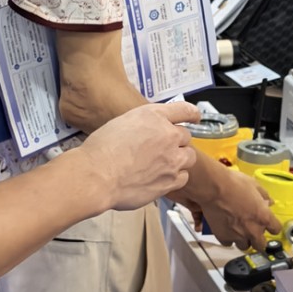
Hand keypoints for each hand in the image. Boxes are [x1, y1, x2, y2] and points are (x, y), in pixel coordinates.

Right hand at [81, 100, 199, 210]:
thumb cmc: (101, 149)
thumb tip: (149, 132)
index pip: (184, 110)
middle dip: (177, 141)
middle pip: (186, 136)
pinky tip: (162, 177)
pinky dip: (176, 177)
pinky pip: (183, 177)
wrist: (97, 175)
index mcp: (154, 116)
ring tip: (163, 164)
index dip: (192, 114)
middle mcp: (167, 135)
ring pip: (189, 157)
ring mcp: (172, 159)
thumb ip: (142, 124)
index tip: (195, 117)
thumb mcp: (122, 122)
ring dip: (180, 159)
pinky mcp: (170, 181)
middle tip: (162, 148)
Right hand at [197, 164, 273, 249]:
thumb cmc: (233, 184)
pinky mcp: (223, 237)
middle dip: (259, 240)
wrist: (213, 188)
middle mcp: (253, 230)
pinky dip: (228, 239)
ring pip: (245, 247)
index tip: (269, 226)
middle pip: (261, 245)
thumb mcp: (254, 185)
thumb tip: (268, 201)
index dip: (272, 227)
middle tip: (254, 232)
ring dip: (243, 240)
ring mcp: (238, 236)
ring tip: (239, 231)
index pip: (276, 230)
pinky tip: (227, 230)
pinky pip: (228, 243)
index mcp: (263, 217)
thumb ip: (264, 196)